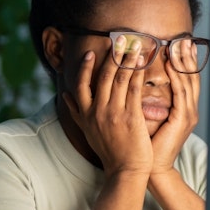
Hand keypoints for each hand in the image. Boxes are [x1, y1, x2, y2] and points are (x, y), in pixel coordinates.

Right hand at [63, 36, 152, 177]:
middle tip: (120, 39)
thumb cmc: (109, 152)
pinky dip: (139, 73)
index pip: (81, 86)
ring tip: (136, 44)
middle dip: (113, 55)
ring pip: (121, 78)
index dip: (85, 68)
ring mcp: (114, 113)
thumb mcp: (87, 131)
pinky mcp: (131, 116)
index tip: (90, 54)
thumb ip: (76, 112)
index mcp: (86, 115)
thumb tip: (65, 95)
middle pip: (103, 77)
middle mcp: (98, 112)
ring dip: (128, 58)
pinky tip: (144, 62)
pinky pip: (135, 88)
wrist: (125, 170)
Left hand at [150, 40, 200, 175]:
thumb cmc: (147, 145)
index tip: (180, 44)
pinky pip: (181, 93)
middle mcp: (189, 110)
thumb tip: (134, 84)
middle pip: (191, 77)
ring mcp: (188, 114)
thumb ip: (147, 101)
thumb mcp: (148, 118)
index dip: (184, 62)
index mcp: (182, 109)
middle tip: (184, 39)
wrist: (152, 168)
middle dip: (188, 57)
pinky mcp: (182, 120)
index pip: (185, 80)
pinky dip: (177, 77)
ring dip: (183, 62)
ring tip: (178, 45)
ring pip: (188, 82)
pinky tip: (171, 65)